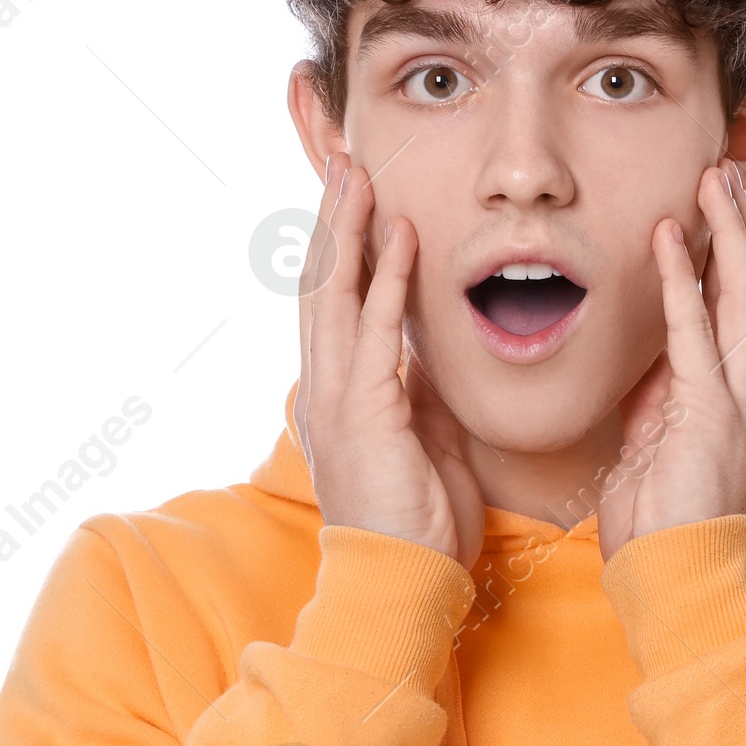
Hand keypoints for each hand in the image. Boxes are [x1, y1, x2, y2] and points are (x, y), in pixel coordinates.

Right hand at [294, 156, 485, 569]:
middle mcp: (324, 390)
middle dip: (332, 220)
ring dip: (348, 230)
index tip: (354, 196)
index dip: (340, 247)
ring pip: (334, 295)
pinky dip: (386, 278)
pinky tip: (399, 235)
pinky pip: (375, 331)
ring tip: (359, 174)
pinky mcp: (364, 413)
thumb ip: (415, 393)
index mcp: (336, 396)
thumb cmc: (419, 525)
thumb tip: (424, 354)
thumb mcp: (421, 441)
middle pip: (320, 285)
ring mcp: (337, 400)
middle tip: (344, 160)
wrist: (405, 584)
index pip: (333, 305)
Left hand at [596, 160, 745, 562]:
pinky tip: (669, 237)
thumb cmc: (660, 524)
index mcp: (738, 397)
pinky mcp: (711, 413)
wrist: (675, 580)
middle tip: (725, 171)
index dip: (738, 252)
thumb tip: (645, 351)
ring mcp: (737, 400)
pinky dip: (684, 279)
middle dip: (743, 225)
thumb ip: (657, 393)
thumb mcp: (654, 442)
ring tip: (712, 181)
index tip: (720, 206)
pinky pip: (697, 332)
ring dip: (728, 232)